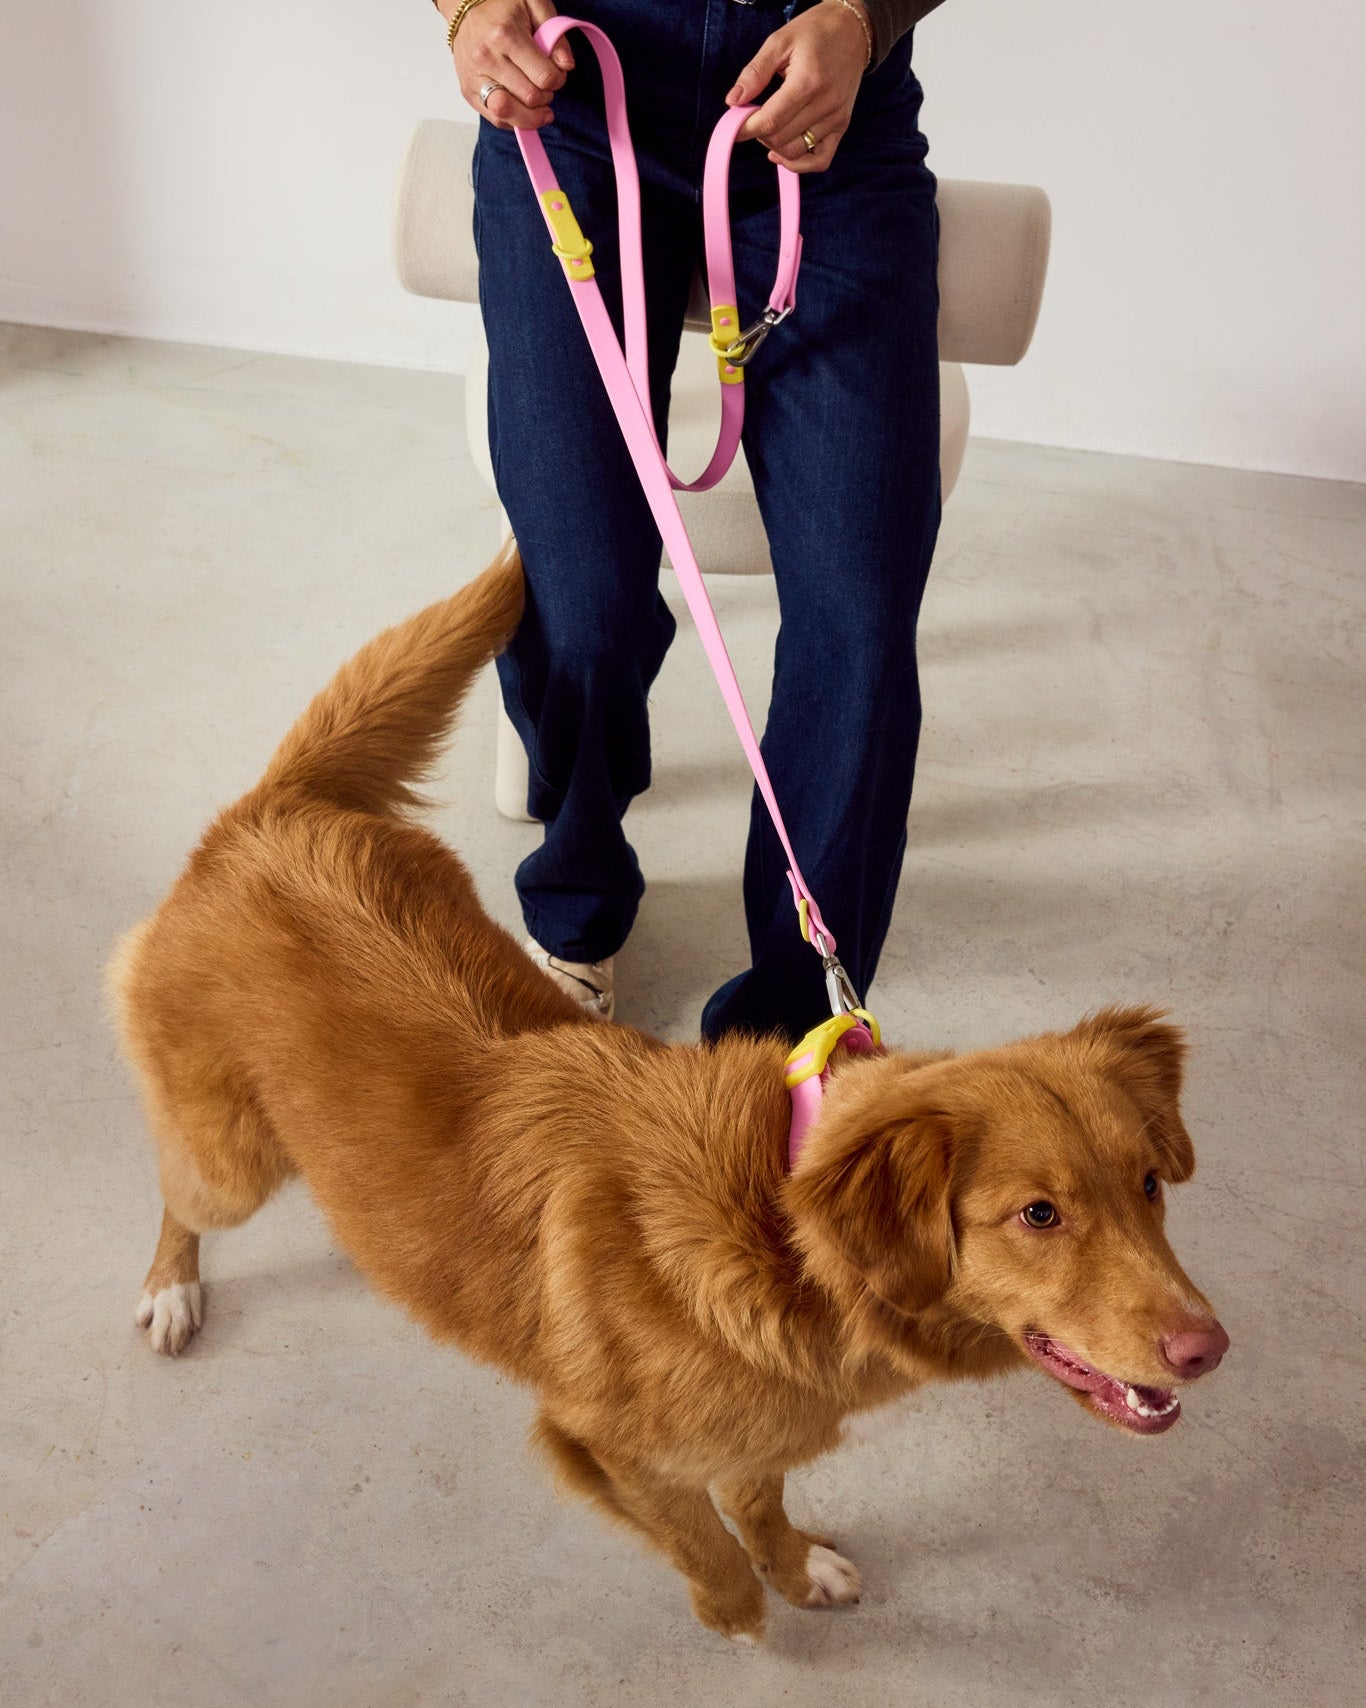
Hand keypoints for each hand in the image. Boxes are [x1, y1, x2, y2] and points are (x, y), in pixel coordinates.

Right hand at [444, 0, 575, 130]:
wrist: (464, 6)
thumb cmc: (502, 5)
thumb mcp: (535, 5)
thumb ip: (556, 35)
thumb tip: (566, 66)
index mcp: (505, 36)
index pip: (544, 77)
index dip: (558, 79)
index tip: (557, 72)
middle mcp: (487, 59)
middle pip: (530, 98)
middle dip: (546, 96)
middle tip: (545, 83)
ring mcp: (474, 77)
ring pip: (509, 115)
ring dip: (531, 116)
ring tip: (539, 107)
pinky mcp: (468, 91)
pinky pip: (495, 118)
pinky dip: (514, 119)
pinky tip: (521, 108)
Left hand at [726, 0, 870, 173]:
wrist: (853, 31)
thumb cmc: (815, 32)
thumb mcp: (780, 42)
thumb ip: (755, 72)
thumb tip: (733, 101)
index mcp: (808, 82)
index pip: (771, 120)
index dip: (746, 128)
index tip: (733, 126)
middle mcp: (826, 104)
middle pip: (780, 139)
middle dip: (759, 133)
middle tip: (753, 115)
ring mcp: (836, 119)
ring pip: (796, 152)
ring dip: (775, 145)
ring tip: (770, 125)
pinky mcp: (842, 126)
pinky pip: (820, 161)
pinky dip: (799, 164)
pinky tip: (783, 153)